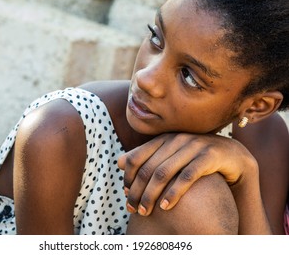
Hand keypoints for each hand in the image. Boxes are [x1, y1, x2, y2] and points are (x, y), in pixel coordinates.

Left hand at [118, 132, 257, 215]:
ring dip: (152, 195)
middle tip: (132, 209)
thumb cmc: (194, 157)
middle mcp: (176, 139)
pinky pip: (187, 176)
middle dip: (137, 191)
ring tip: (145, 211)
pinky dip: (174, 192)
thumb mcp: (169, 156)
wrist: (230, 155)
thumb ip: (146, 157)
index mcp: (163, 138)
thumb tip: (118, 162)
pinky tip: (166, 206)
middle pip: (147, 168)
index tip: (125, 194)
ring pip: (164, 172)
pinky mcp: (209, 156)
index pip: (136, 157)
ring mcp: (193, 146)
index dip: (128, 177)